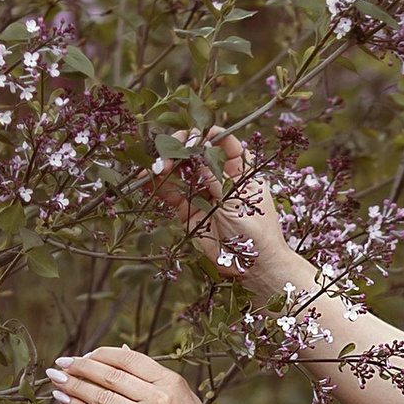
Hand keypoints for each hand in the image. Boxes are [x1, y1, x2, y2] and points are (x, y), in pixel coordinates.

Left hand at [47, 347, 233, 403]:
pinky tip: (64, 401)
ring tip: (55, 381)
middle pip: (109, 375)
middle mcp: (158, 398)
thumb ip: (151, 378)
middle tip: (59, 365)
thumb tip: (120, 352)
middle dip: (79, 368)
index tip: (80, 356)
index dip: (98, 354)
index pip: (126, 358)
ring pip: (100, 396)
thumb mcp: (181, 397)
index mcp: (170, 382)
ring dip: (72, 386)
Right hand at [167, 133, 294, 290]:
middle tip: (168, 156)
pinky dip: (157, 184)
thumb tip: (197, 152)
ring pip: (179, 169)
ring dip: (164, 165)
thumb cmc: (256, 234)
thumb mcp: (237, 203)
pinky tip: (147, 179)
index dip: (206, 135)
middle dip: (179, 148)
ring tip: (154, 169)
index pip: (222, 141)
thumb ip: (215, 179)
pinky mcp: (188, 210)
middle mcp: (218, 175)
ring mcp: (202, 192)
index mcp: (240, 168)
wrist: (252, 268)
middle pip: (195, 151)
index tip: (192, 138)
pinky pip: (170, 192)